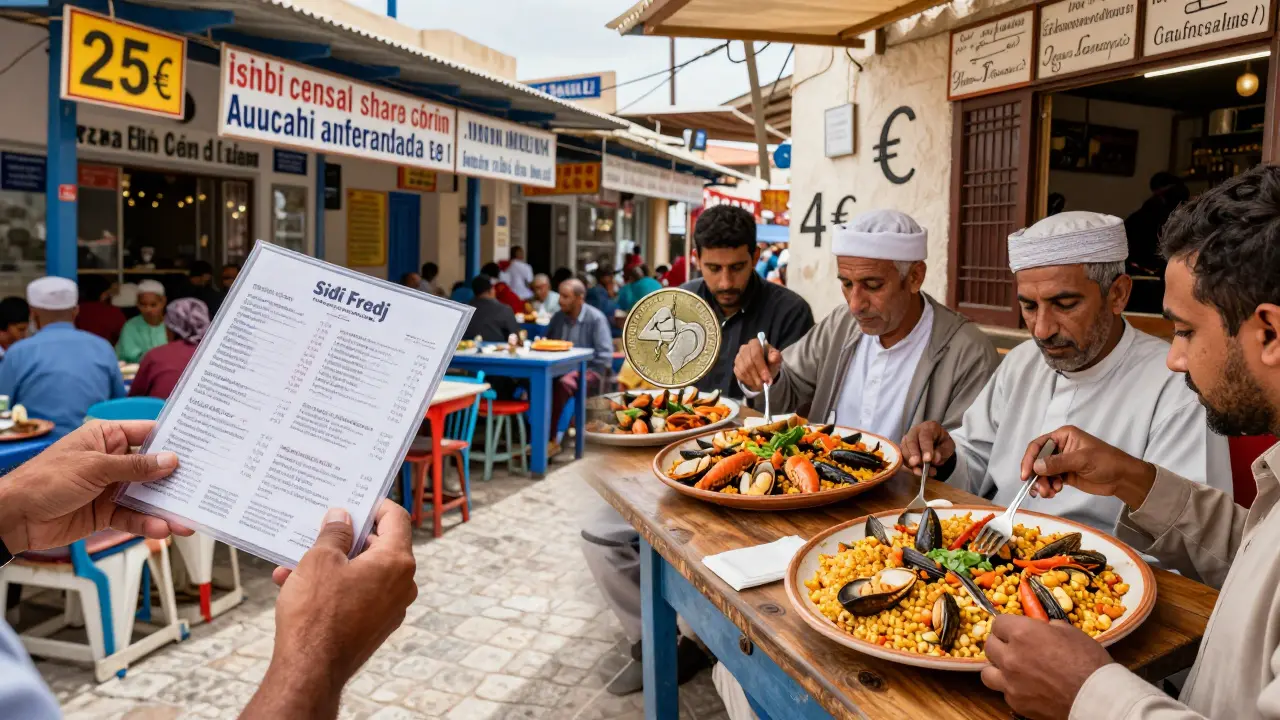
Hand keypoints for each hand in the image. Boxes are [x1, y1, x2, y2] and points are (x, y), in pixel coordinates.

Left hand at [0, 420, 192, 553]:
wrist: (13, 517)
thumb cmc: (44, 480)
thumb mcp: (94, 468)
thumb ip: (134, 466)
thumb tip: (170, 460)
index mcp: (107, 438)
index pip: (148, 434)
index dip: (174, 441)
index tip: (201, 448)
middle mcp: (112, 461)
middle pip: (153, 468)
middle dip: (176, 480)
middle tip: (201, 488)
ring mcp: (111, 488)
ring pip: (147, 496)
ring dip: (165, 508)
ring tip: (185, 519)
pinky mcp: (107, 512)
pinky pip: (134, 516)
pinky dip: (147, 523)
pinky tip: (160, 528)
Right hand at [252, 501, 416, 715]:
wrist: (311, 670)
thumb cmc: (316, 613)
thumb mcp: (320, 560)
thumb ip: (335, 532)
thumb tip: (342, 517)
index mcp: (396, 562)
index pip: (397, 518)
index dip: (376, 504)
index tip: (356, 500)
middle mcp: (402, 584)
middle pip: (379, 545)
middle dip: (345, 537)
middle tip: (319, 530)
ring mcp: (391, 608)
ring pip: (362, 572)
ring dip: (331, 564)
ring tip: (293, 563)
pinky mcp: (376, 626)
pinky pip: (357, 595)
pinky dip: (333, 587)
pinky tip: (296, 586)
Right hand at [734, 338, 781, 391]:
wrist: (764, 367)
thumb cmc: (770, 360)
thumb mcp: (776, 358)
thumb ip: (775, 357)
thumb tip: (773, 358)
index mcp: (755, 343)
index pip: (755, 354)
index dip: (761, 367)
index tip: (767, 378)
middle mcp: (744, 348)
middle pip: (748, 363)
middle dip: (757, 376)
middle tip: (764, 384)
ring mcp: (738, 358)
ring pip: (743, 370)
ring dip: (753, 380)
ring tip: (761, 386)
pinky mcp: (736, 366)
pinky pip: (739, 375)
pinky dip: (748, 381)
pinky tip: (754, 384)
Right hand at [900, 421, 953, 475]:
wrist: (937, 444)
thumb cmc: (942, 443)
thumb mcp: (948, 446)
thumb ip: (942, 452)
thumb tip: (935, 459)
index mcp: (928, 428)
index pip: (925, 437)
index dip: (926, 448)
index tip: (927, 459)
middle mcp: (915, 431)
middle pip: (911, 441)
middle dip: (913, 454)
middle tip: (916, 464)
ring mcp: (907, 440)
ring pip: (904, 451)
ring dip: (911, 463)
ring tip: (922, 472)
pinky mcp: (903, 449)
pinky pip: (902, 459)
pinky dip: (909, 467)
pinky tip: (918, 472)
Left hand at [981, 615, 1114, 719]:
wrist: (1097, 698)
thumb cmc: (1088, 661)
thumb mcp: (1070, 632)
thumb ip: (1049, 627)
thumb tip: (1043, 627)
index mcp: (1022, 633)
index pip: (999, 623)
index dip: (1008, 625)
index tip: (1014, 629)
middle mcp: (1010, 656)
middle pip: (989, 645)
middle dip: (1000, 644)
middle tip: (1013, 647)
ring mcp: (1010, 682)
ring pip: (988, 672)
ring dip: (997, 668)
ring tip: (1012, 669)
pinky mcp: (1016, 702)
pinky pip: (1004, 692)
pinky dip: (1012, 688)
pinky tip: (1027, 687)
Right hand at [1019, 426, 1156, 507]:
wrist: (1123, 478)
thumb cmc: (1106, 461)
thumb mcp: (1082, 460)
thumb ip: (1058, 463)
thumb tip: (1036, 467)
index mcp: (1063, 436)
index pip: (1038, 445)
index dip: (1029, 459)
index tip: (1026, 475)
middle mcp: (1059, 448)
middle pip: (1037, 461)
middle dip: (1036, 476)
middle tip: (1040, 490)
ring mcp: (1061, 462)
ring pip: (1042, 473)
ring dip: (1042, 484)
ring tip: (1049, 493)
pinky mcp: (1065, 475)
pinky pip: (1049, 481)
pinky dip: (1049, 488)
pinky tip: (1055, 492)